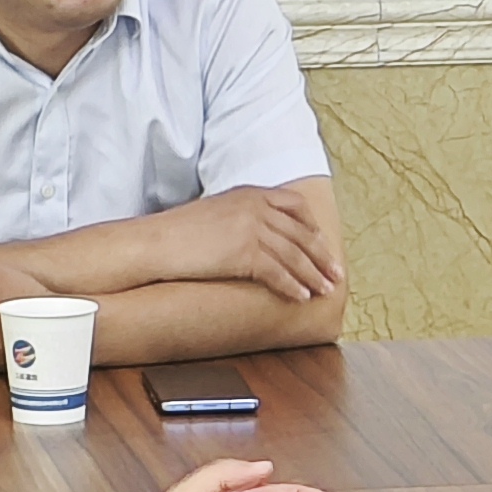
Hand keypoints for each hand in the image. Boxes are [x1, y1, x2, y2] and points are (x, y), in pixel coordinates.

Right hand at [165, 186, 345, 303]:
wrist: (155, 242)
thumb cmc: (178, 231)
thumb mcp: (217, 211)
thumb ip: (242, 214)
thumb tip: (256, 233)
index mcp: (251, 193)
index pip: (295, 206)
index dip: (312, 227)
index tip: (322, 243)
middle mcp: (256, 207)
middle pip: (301, 233)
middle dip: (322, 256)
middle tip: (336, 274)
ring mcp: (251, 228)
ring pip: (294, 255)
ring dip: (313, 275)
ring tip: (325, 291)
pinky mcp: (244, 252)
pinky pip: (277, 272)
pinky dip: (292, 286)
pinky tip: (301, 297)